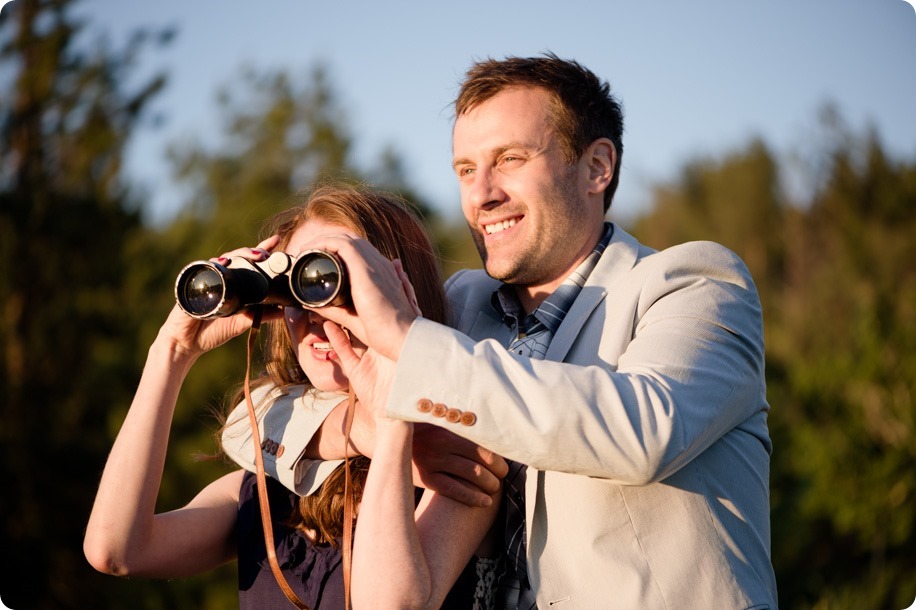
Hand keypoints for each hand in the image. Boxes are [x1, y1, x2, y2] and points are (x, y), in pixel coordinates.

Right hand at [160, 236, 283, 359]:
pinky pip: (204, 269)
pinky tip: (224, 262)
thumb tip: (284, 310)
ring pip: (224, 259)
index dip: (261, 249)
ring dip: (239, 255)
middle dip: (253, 252)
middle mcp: (222, 277)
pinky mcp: (194, 283)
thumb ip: (262, 315)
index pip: (250, 262)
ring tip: (253, 255)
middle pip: (239, 257)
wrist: (188, 343)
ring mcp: (208, 278)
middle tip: (265, 254)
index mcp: (235, 283)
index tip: (276, 240)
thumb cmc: (214, 330)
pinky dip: (215, 264)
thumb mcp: (243, 322)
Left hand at [302, 235, 416, 360]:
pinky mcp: (365, 267)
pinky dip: (323, 243)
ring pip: (345, 238)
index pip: (357, 252)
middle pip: (350, 240)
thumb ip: (333, 309)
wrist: (400, 335)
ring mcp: (374, 263)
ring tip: (305, 250)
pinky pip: (341, 244)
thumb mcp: (352, 317)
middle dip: (327, 242)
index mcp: (380, 274)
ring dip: (323, 240)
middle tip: (307, 253)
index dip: (336, 250)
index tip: (317, 260)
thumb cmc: (382, 331)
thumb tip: (309, 303)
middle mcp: (378, 264)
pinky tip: (309, 250)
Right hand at [411, 424, 507, 506]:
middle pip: (482, 459)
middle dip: (498, 470)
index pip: (484, 443)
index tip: (503, 460)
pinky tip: (486, 502)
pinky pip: (454, 490)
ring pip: (472, 474)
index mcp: (450, 427)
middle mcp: (443, 443)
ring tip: (494, 487)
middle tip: (502, 474)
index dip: (499, 455)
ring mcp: (434, 461)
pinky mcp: (425, 477)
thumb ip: (458, 422)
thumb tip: (487, 426)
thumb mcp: (438, 419)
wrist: (389, 438)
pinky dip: (473, 498)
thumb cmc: (421, 428)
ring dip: (490, 484)